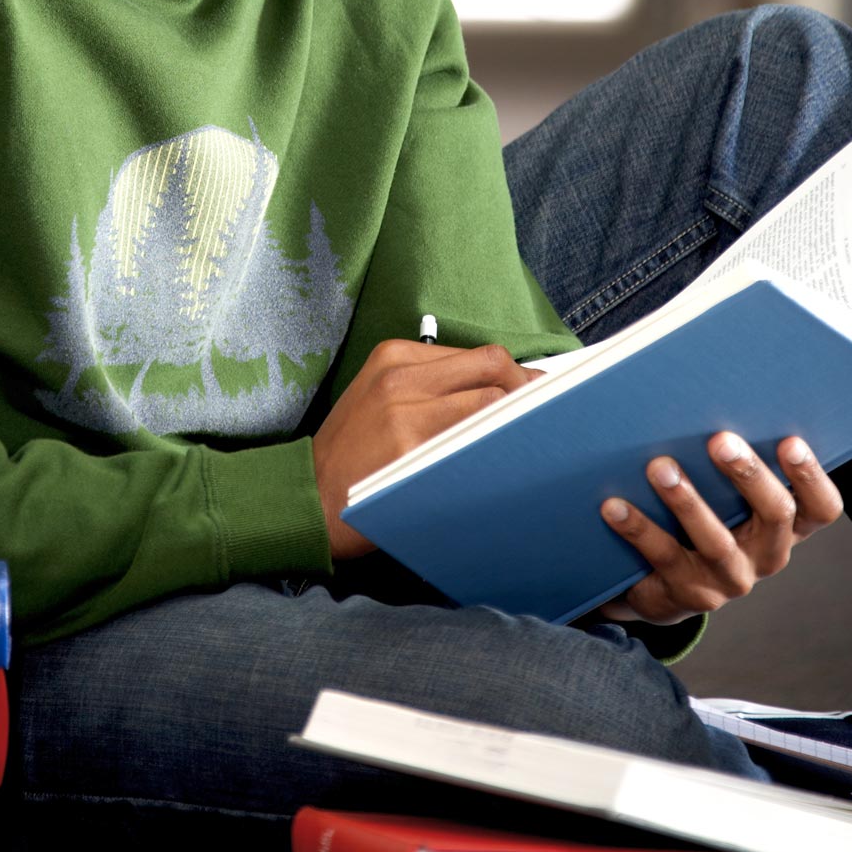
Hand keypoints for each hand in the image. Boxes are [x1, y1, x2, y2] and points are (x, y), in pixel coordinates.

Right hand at [313, 340, 540, 560]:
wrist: (306, 496)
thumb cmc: (352, 452)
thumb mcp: (380, 398)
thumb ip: (431, 386)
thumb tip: (499, 385)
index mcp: (393, 356)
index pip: (479, 354)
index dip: (517, 375)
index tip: (536, 394)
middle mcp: (399, 376)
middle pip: (492, 366)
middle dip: (526, 388)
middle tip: (545, 415)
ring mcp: (403, 413)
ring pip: (489, 400)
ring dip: (518, 419)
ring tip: (530, 439)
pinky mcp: (408, 450)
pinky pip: (472, 441)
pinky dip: (496, 447)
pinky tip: (505, 461)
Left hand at [596, 433, 843, 624]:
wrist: (662, 581)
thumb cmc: (699, 514)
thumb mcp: (722, 492)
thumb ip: (728, 460)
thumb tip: (706, 397)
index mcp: (786, 526)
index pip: (820, 508)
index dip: (810, 477)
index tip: (789, 441)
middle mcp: (767, 555)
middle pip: (774, 516)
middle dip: (748, 475)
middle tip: (720, 440)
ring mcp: (730, 580)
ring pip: (717, 541)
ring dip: (688, 501)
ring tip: (660, 467)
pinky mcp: (690, 595)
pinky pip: (664, 557)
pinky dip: (639, 528)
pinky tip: (614, 505)